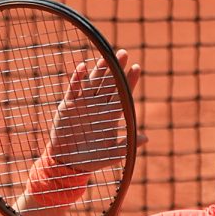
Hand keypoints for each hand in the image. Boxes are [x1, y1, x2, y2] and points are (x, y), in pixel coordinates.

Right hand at [48, 49, 145, 170]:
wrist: (68, 162)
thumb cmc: (92, 158)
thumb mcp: (112, 153)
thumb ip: (127, 145)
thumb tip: (146, 139)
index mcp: (111, 115)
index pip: (123, 94)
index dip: (130, 81)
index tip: (137, 67)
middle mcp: (99, 105)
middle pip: (109, 83)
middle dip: (116, 69)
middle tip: (124, 53)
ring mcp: (84, 103)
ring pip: (93, 82)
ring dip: (99, 69)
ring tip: (106, 56)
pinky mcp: (69, 104)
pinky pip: (74, 87)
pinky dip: (78, 77)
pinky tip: (83, 66)